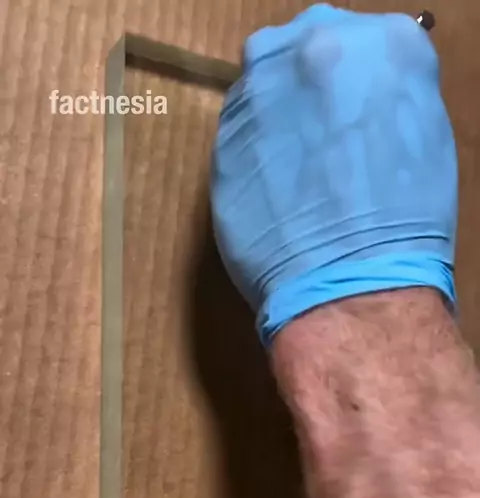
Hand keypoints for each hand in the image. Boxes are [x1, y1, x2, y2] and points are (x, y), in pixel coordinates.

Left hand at [210, 4, 457, 345]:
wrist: (351, 282)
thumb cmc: (406, 222)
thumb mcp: (424, 136)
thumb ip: (387, 95)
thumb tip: (362, 97)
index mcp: (381, 42)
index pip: (361, 43)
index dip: (355, 86)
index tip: (353, 115)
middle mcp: (313, 49)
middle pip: (302, 52)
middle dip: (308, 90)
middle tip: (321, 142)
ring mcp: (258, 92)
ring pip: (262, 91)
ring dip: (275, 121)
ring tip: (296, 178)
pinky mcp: (221, 139)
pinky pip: (238, 136)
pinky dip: (253, 157)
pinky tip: (274, 195)